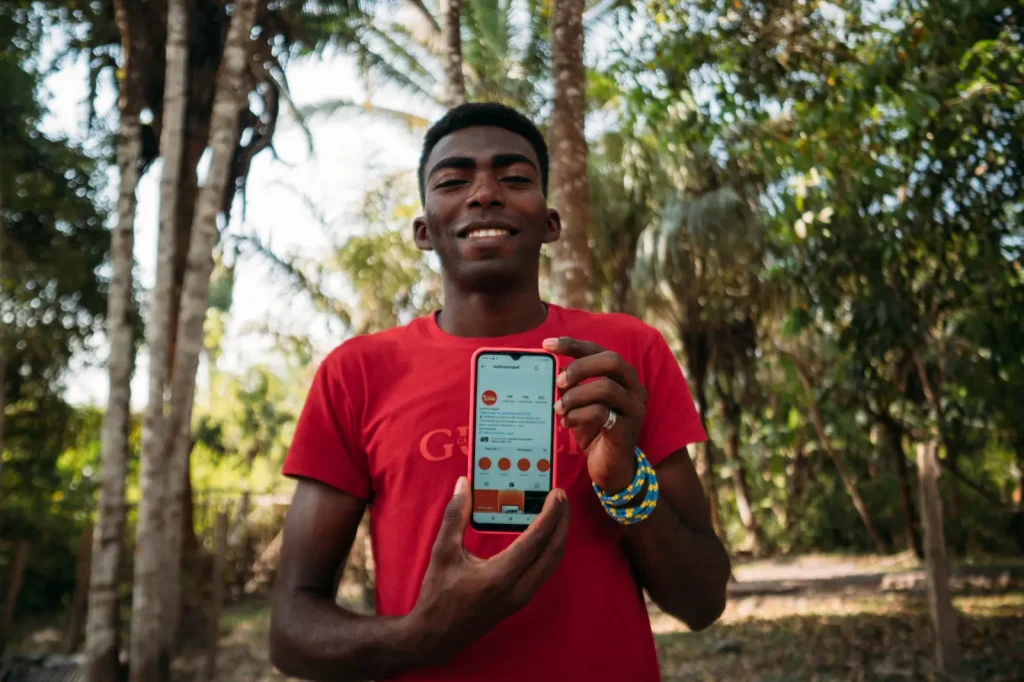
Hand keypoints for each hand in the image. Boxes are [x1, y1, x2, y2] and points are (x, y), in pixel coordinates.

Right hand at [407, 477, 569, 665]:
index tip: (556, 493)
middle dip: (562, 521)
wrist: (436, 635)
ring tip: (557, 511)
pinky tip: (543, 534)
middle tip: (561, 496)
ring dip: (558, 535)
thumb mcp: (442, 552)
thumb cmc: (438, 595)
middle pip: (553, 551)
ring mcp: (522, 597)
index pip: (536, 540)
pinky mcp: (520, 600)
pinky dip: (549, 549)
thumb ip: (455, 516)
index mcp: (501, 575)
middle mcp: (518, 588)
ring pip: (552, 562)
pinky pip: (544, 570)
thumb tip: (463, 484)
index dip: (550, 514)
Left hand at [542, 337, 646, 492]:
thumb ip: (572, 386)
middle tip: (558, 382)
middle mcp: (634, 389)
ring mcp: (634, 409)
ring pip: (606, 387)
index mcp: (622, 377)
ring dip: (575, 396)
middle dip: (580, 367)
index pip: (599, 350)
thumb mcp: (581, 404)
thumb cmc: (595, 432)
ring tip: (559, 409)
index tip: (547, 344)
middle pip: (612, 360)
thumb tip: (552, 370)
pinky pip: (601, 413)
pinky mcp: (626, 430)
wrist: (611, 468)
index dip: (573, 344)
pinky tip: (566, 423)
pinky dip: (577, 415)